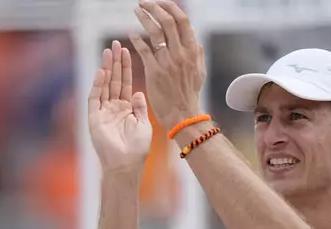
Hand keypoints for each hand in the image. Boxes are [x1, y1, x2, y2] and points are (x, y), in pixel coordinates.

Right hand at [88, 40, 152, 173]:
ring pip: (104, 86)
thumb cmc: (137, 150)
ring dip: (106, 69)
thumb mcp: (144, 124)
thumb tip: (137, 91)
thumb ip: (140, 107)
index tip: (128, 51)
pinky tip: (102, 72)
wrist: (127, 166)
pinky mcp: (94, 119)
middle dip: (115, 62)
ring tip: (109, 51)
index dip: (126, 67)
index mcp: (126, 109)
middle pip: (113, 80)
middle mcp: (113, 108)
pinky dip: (98, 85)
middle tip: (116, 44)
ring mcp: (103, 112)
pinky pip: (95, 98)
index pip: (125, 83)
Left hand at [129, 0, 205, 129]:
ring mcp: (167, 62)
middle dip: (155, 7)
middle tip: (144, 2)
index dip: (171, 8)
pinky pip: (143, 50)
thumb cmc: (189, 94)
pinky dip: (136, 39)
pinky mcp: (154, 72)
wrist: (182, 115)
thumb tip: (195, 39)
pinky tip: (130, 33)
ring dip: (144, 18)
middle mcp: (181, 54)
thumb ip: (198, 54)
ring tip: (136, 10)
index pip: (183, 21)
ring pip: (155, 32)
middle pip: (168, 21)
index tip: (162, 2)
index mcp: (193, 51)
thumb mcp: (200, 72)